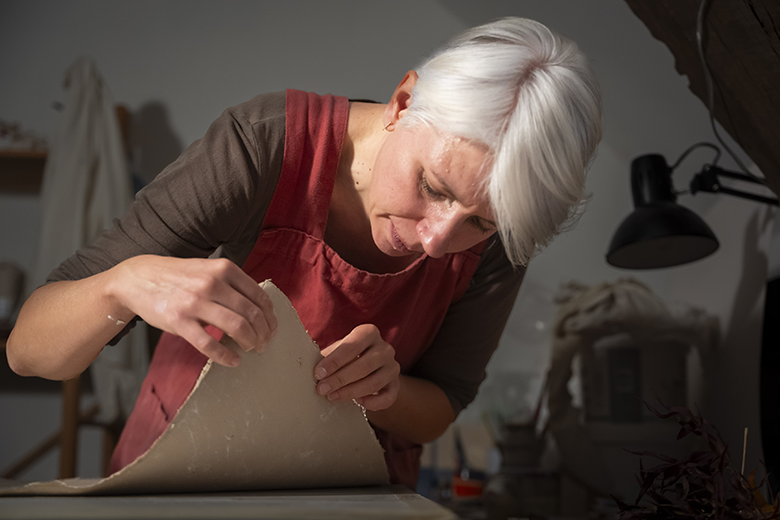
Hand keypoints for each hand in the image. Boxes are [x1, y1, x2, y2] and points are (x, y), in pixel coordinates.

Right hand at [115, 255, 276, 366]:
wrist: (138, 278)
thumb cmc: (178, 277)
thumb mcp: (208, 270)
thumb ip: (231, 284)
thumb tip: (258, 309)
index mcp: (224, 269)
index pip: (259, 296)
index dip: (270, 316)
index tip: (272, 328)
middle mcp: (212, 283)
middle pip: (251, 313)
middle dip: (263, 333)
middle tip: (264, 344)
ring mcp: (195, 302)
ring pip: (236, 327)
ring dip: (250, 342)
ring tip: (252, 350)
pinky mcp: (179, 320)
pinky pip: (209, 343)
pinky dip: (225, 356)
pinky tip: (233, 360)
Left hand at [314, 324, 400, 410]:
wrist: (370, 368)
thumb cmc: (348, 357)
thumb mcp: (338, 351)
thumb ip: (327, 357)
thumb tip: (307, 368)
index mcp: (369, 333)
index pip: (352, 345)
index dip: (334, 361)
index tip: (318, 373)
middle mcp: (385, 348)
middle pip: (365, 365)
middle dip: (340, 379)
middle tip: (322, 389)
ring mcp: (393, 367)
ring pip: (374, 382)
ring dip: (351, 392)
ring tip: (332, 396)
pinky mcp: (396, 386)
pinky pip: (387, 397)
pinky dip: (371, 402)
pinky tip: (357, 402)